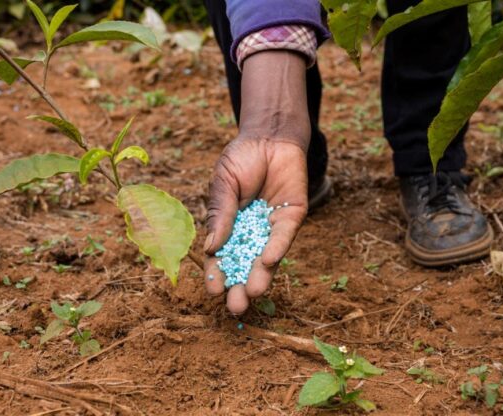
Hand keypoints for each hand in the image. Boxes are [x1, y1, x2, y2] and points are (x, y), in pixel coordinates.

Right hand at [203, 136, 307, 312]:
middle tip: (235, 307)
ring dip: (260, 276)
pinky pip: (283, 236)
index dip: (217, 273)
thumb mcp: (222, 185)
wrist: (269, 136)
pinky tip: (268, 262)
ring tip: (253, 294)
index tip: (212, 290)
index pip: (222, 257)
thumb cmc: (241, 159)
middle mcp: (251, 233)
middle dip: (240, 286)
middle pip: (245, 265)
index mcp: (229, 227)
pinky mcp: (291, 217)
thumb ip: (220, 214)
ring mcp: (271, 227)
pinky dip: (276, 248)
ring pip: (265, 258)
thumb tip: (211, 248)